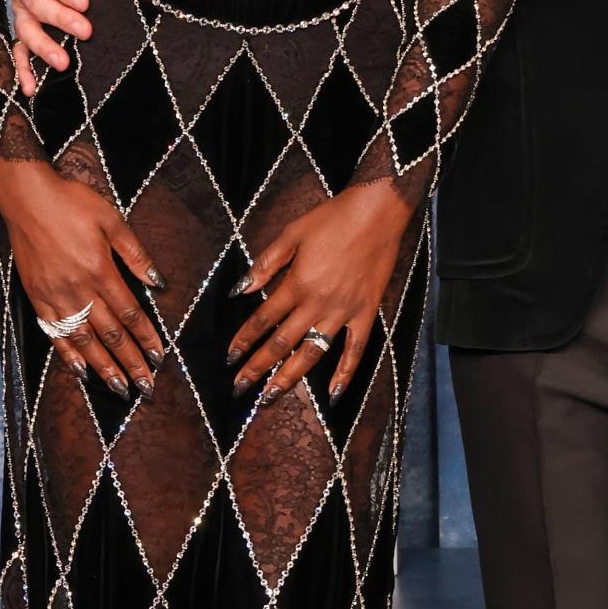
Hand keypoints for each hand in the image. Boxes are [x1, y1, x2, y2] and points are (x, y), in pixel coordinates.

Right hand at [0, 152, 163, 393]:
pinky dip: (69, 354)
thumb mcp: (112, 220)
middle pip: (110, 335)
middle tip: (147, 387)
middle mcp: (77, 289)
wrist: (26, 196)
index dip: (147, 338)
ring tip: (120, 389)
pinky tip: (81, 371)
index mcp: (100, 270)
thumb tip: (159, 283)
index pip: (130, 315)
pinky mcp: (37, 296)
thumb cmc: (72, 202)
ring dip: (104, 368)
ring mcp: (55, 296)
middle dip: (131, 363)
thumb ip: (136, 254)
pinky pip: (55, 333)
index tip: (160, 357)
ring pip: (83, 341)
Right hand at [10, 0, 96, 95]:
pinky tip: (32, 90)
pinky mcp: (26, 34)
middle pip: (36, 5)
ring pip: (26, 31)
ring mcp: (23, 13)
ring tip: (64, 62)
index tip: (84, 2)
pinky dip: (23, 72)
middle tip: (86, 31)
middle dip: (60, 19)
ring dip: (43, 47)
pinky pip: (19, 54)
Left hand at [227, 179, 421, 400]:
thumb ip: (266, 264)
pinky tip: (332, 395)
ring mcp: (343, 312)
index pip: (263, 318)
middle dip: (257, 367)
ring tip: (270, 397)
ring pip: (312, 353)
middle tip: (239, 387)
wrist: (377, 211)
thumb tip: (239, 291)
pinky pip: (355, 350)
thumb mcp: (292, 233)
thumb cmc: (333, 218)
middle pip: (282, 342)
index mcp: (297, 283)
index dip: (244, 340)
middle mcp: (318, 303)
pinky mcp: (366, 313)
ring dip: (289, 377)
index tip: (230, 358)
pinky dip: (345, 374)